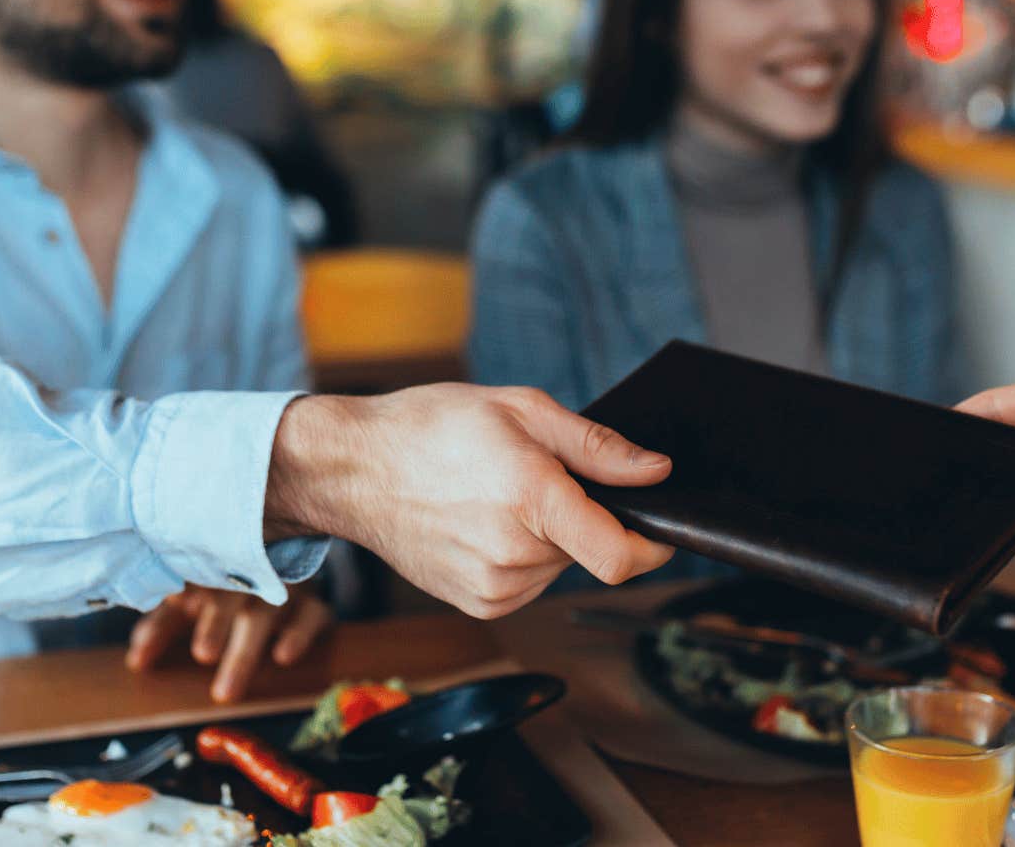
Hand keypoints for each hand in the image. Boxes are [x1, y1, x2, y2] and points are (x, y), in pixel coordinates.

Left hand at [126, 584, 333, 701]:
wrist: (290, 565)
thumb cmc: (228, 588)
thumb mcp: (192, 599)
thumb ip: (162, 626)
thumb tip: (136, 662)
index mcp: (211, 565)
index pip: (185, 587)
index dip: (166, 618)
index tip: (146, 651)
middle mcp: (248, 571)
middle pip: (231, 594)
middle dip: (216, 624)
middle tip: (202, 655)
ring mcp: (283, 586)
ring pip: (268, 610)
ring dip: (245, 648)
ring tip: (225, 689)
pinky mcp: (313, 603)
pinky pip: (313, 613)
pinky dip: (299, 633)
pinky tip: (283, 656)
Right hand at [265, 385, 675, 618]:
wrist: (354, 469)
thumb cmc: (433, 427)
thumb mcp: (522, 410)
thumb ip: (597, 448)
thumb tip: (656, 472)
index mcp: (531, 498)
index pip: (621, 555)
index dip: (653, 545)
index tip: (660, 528)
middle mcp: (513, 553)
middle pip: (590, 551)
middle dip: (582, 518)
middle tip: (536, 478)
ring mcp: (493, 586)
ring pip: (559, 566)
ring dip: (550, 538)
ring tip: (499, 497)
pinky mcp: (478, 603)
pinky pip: (530, 583)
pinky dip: (523, 556)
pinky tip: (484, 523)